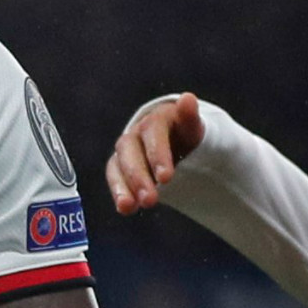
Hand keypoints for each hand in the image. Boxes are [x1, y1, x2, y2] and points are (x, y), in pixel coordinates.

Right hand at [105, 93, 205, 214]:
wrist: (176, 142)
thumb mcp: (193, 130)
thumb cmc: (185, 136)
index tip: (166, 178)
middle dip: (138, 176)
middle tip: (150, 200)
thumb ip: (190, 118)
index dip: (157, 154)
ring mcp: (126, 151)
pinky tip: (126, 209)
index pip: (153, 132)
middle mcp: (136, 134)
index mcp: (156, 120)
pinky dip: (119, 193)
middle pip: (130, 150)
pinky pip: (115, 178)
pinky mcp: (120, 167)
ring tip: (129, 207)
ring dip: (123, 187)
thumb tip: (188, 98)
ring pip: (118, 165)